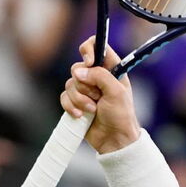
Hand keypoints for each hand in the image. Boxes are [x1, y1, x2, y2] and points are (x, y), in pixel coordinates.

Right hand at [60, 37, 140, 153]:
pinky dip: (71, 107)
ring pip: (69, 84)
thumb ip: (100, 76)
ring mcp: (85, 90)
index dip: (89, 49)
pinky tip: (82, 116)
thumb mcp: (116, 92)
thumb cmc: (121, 115)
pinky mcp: (75, 102)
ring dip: (80, 99)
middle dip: (85, 85)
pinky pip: (64, 97)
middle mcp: (97, 76)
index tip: (89, 62)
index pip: (97, 46)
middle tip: (98, 96)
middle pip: (77, 67)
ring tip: (93, 110)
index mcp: (112, 69)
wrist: (114, 139)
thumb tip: (79, 71)